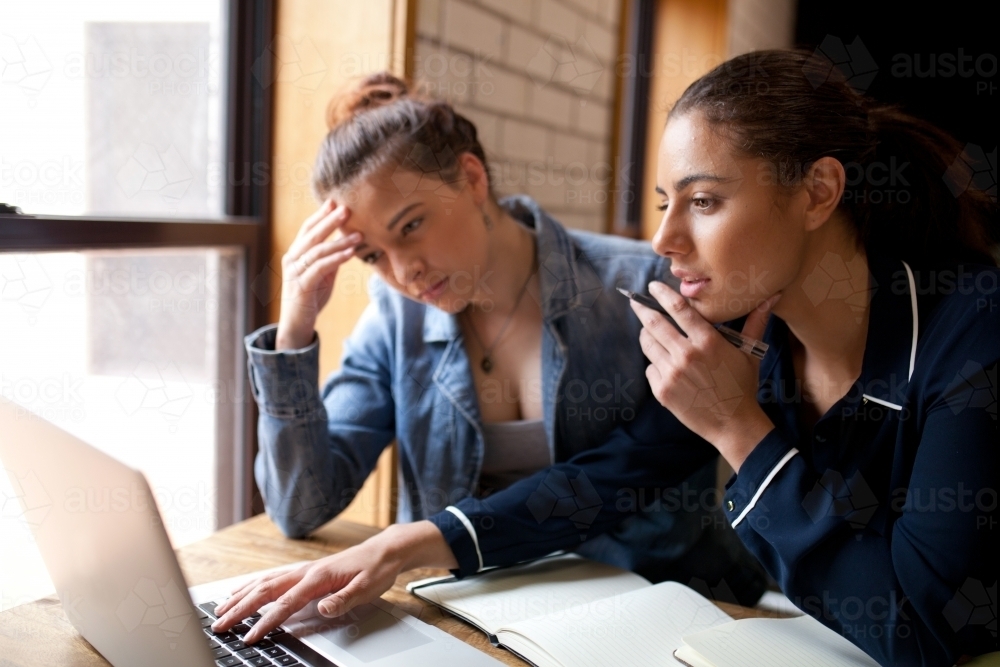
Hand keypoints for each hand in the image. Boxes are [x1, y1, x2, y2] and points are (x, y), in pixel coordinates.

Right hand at [210, 520, 456, 643]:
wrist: (384, 550)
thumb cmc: (376, 569)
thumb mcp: (366, 588)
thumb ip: (342, 599)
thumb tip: (322, 608)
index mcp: (317, 578)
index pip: (284, 604)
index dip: (265, 622)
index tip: (249, 637)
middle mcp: (304, 571)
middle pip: (264, 591)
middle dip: (239, 609)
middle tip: (219, 625)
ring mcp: (302, 569)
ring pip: (263, 582)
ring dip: (240, 596)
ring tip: (220, 610)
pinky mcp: (304, 570)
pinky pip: (271, 577)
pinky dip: (251, 585)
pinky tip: (242, 591)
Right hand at [276, 200, 360, 349]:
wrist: (297, 325)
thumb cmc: (311, 298)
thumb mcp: (323, 275)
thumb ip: (330, 259)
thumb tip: (347, 244)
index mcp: (295, 253)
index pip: (308, 229)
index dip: (321, 215)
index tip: (335, 201)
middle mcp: (292, 259)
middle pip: (312, 235)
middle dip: (330, 220)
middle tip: (347, 208)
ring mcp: (294, 272)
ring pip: (318, 250)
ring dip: (340, 241)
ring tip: (359, 234)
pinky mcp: (301, 286)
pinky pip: (320, 268)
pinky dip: (337, 258)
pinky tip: (351, 253)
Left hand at [632, 281, 778, 470]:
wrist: (733, 424)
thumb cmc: (742, 386)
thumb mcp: (749, 352)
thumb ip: (755, 322)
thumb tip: (771, 296)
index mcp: (707, 341)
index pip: (678, 309)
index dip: (661, 294)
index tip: (652, 286)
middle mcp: (686, 354)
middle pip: (654, 323)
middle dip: (641, 309)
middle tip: (636, 302)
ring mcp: (671, 373)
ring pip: (648, 344)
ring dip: (646, 335)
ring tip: (650, 332)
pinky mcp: (661, 390)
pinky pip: (649, 368)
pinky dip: (654, 364)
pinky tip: (665, 366)